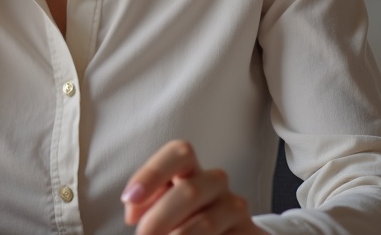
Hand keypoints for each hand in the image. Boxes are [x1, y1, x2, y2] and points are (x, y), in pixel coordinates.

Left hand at [122, 140, 264, 234]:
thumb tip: (133, 213)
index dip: (152, 173)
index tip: (130, 198)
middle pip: (190, 190)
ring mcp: (235, 208)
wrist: (226, 234)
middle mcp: (215, 183)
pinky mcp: (251, 232)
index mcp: (190, 170)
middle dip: (160, 217)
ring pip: (206, 222)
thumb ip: (145, 204)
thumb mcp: (160, 207)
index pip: (179, 153)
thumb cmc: (181, 218)